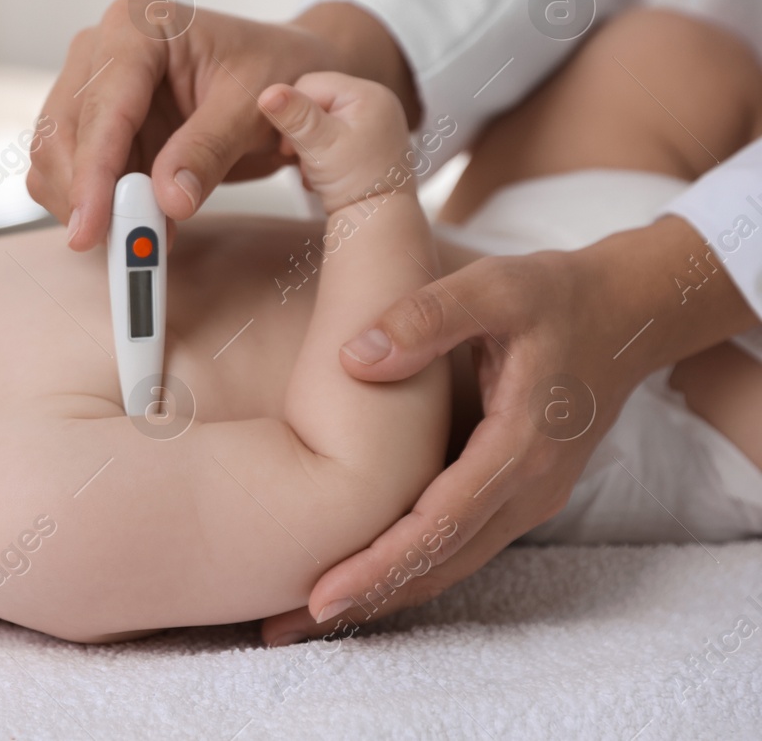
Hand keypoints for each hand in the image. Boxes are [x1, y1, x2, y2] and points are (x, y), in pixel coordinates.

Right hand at [27, 0, 418, 251]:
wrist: (285, 77)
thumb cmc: (273, 71)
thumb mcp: (254, 107)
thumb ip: (208, 150)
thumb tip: (168, 201)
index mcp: (136, 26)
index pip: (102, 105)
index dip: (92, 172)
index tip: (91, 227)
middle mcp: (98, 51)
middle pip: (61, 134)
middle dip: (86, 196)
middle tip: (126, 247)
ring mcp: (89, 87)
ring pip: (55, 160)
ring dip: (88, 207)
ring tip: (144, 237)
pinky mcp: (92, 125)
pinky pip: (71, 175)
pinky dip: (96, 207)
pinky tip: (138, 223)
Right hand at [255, 72, 412, 215]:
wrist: (379, 222)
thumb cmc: (355, 184)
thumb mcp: (319, 146)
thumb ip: (294, 117)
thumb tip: (268, 92)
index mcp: (369, 93)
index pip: (310, 83)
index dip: (291, 113)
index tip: (290, 147)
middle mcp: (376, 101)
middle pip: (315, 100)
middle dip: (301, 131)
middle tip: (302, 159)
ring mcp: (375, 121)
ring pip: (321, 118)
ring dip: (308, 144)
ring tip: (316, 169)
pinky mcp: (369, 139)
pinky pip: (333, 133)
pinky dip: (321, 151)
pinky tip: (323, 172)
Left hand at [259, 215, 756, 646]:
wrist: (626, 312)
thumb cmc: (553, 295)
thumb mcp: (494, 287)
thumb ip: (426, 317)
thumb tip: (353, 360)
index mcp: (521, 445)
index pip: (441, 521)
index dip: (380, 562)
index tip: (323, 593)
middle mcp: (529, 487)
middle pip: (441, 561)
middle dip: (367, 597)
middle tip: (286, 626)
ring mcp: (528, 497)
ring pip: (451, 563)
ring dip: (385, 592)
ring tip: (308, 616)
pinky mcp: (517, 493)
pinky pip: (459, 545)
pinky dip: (411, 568)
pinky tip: (364, 578)